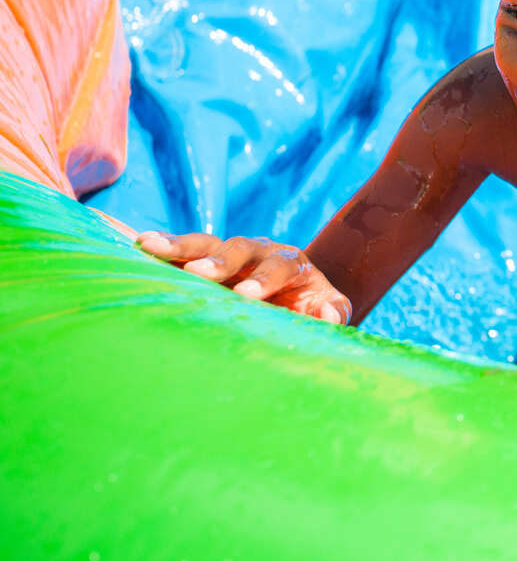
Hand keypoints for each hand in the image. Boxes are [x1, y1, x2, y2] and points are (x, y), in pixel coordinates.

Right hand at [135, 231, 351, 323]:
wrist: (296, 294)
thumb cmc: (310, 307)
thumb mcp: (328, 310)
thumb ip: (332, 313)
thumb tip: (329, 318)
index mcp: (292, 263)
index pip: (279, 267)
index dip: (264, 280)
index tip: (246, 295)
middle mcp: (260, 251)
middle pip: (241, 248)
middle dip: (220, 260)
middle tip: (199, 272)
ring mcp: (231, 253)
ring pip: (207, 242)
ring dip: (181, 245)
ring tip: (150, 245)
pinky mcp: (206, 259)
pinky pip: (184, 250)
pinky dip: (165, 247)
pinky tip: (140, 244)